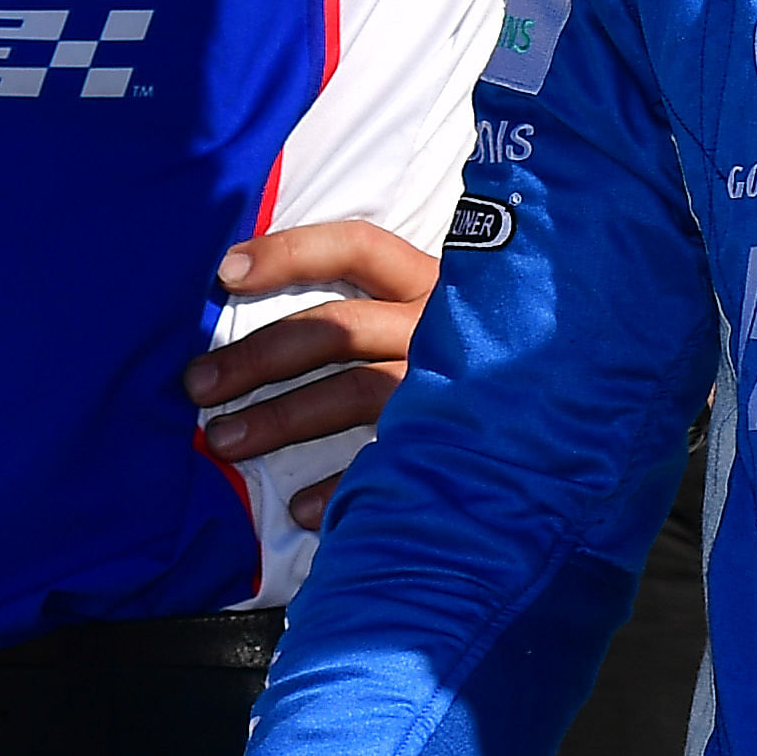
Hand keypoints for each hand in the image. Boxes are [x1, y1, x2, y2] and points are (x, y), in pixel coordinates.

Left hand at [189, 221, 440, 527]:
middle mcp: (440, 327)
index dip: (290, 253)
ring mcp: (450, 386)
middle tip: (197, 386)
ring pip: (356, 391)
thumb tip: (251, 298)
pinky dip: (342, 486)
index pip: (358, 247)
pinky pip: (392, 462)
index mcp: (430, 284)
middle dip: (260, 356)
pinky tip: (298, 508)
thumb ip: (371, 306)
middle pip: (339, 328)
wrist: (559, 402)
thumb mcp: (432, 312)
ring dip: (282, 418)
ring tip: (223, 442)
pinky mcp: (459, 441)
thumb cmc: (469, 354)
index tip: (224, 273)